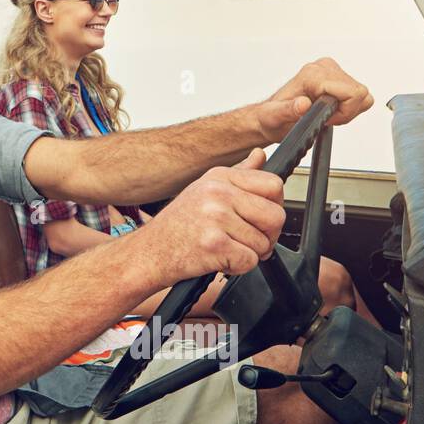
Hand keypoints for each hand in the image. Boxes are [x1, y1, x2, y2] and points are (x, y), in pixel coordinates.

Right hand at [134, 148, 285, 284]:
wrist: (148, 252)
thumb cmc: (177, 225)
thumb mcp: (205, 189)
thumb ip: (238, 174)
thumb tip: (260, 155)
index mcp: (219, 177)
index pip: (274, 185)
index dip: (274, 206)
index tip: (259, 218)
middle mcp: (217, 193)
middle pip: (275, 216)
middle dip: (268, 235)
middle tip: (247, 240)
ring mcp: (215, 217)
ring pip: (264, 243)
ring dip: (250, 254)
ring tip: (225, 249)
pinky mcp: (214, 244)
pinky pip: (250, 261)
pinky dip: (238, 268)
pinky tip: (219, 260)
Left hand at [255, 56, 373, 141]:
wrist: (271, 117)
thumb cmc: (272, 118)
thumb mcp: (275, 118)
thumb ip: (288, 111)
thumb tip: (302, 104)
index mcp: (312, 75)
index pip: (353, 93)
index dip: (344, 112)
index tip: (326, 119)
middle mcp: (322, 68)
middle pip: (359, 92)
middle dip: (346, 111)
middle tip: (325, 117)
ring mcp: (330, 70)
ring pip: (361, 93)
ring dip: (347, 109)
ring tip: (326, 114)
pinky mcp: (335, 76)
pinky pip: (358, 93)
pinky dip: (348, 106)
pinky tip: (330, 109)